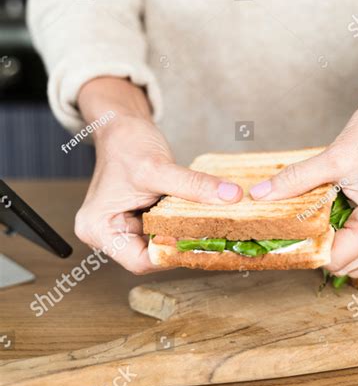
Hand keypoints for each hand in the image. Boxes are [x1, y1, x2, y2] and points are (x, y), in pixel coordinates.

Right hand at [74, 79, 241, 272]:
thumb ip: (193, 185)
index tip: (203, 241)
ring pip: (161, 243)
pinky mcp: (139, 220)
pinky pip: (164, 230)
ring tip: (213, 227)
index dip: (172, 254)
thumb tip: (230, 197)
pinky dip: (183, 225)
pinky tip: (204, 218)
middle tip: (216, 235)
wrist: (121, 125)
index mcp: (98, 229)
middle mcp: (107, 235)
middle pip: (151, 255)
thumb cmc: (126, 144)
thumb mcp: (159, 167)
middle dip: (182, 245)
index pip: (140, 261)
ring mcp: (123, 229)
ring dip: (185, 235)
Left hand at [249, 53, 357, 276]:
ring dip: (339, 240)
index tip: (289, 230)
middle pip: (347, 264)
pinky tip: (345, 208)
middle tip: (302, 217)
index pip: (334, 260)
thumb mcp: (334, 156)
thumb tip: (261, 195)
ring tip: (325, 209)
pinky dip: (355, 234)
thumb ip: (296, 180)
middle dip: (322, 244)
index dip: (308, 247)